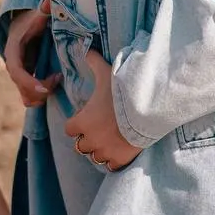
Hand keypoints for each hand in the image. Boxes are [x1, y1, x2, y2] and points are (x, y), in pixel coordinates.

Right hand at [4, 1, 61, 107]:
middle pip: (22, 89)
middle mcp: (13, 67)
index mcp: (13, 52)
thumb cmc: (31, 20)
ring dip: (42, 95)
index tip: (46, 87)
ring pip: (26, 97)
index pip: (17, 72)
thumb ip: (45, 8)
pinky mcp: (26, 81)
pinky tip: (54, 81)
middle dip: (40, 90)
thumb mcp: (37, 14)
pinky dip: (42, 95)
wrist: (23, 26)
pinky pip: (30, 97)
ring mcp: (19, 76)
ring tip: (56, 79)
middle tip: (57, 78)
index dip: (30, 82)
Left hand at [65, 48, 142, 171]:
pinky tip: (117, 151)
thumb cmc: (122, 92)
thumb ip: (93, 61)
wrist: (145, 109)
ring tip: (107, 141)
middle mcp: (91, 139)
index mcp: (83, 121)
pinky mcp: (120, 159)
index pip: (69, 129)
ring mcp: (105, 151)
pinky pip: (110, 166)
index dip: (75, 124)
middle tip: (97, 130)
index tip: (83, 119)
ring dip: (98, 150)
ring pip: (94, 157)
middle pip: (80, 146)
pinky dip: (112, 160)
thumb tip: (85, 47)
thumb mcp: (106, 73)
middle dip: (86, 138)